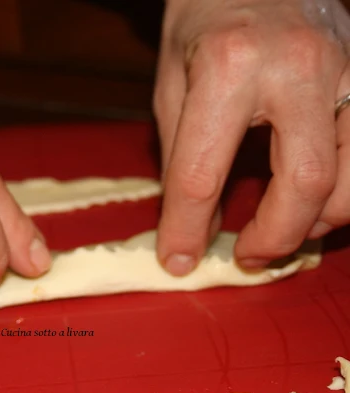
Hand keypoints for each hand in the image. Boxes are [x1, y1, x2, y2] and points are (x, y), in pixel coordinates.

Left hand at [153, 0, 349, 274]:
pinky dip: (347, 190)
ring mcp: (346, 69)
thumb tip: (196, 224)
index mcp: (229, 68)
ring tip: (284, 229)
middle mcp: (299, 68)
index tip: (176, 258)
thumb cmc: (201, 23)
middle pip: (305, 181)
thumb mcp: (172, 87)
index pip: (204, 173)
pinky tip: (318, 198)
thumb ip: (184, 158)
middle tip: (245, 256)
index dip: (186, 228)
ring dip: (322, 219)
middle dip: (274, 237)